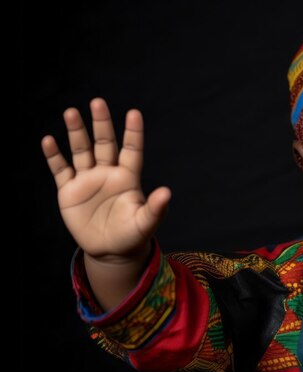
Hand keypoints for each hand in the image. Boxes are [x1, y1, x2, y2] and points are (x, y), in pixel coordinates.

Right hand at [42, 98, 170, 261]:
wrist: (110, 251)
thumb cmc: (132, 236)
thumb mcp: (146, 223)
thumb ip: (155, 208)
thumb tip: (167, 192)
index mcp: (128, 177)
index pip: (132, 150)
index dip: (133, 132)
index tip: (134, 113)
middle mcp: (108, 173)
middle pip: (105, 143)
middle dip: (101, 123)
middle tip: (98, 102)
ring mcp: (88, 180)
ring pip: (82, 150)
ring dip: (76, 132)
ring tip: (71, 112)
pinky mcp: (69, 191)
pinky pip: (60, 169)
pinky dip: (54, 156)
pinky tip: (49, 141)